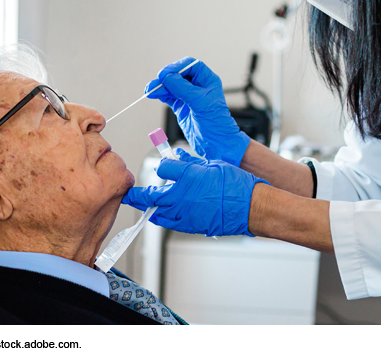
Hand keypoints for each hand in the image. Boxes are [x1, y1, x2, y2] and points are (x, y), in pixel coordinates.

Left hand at [122, 149, 268, 236]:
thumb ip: (191, 162)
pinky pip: (170, 223)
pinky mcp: (190, 225)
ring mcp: (184, 212)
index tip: (164, 166)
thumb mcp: (212, 165)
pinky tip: (159, 216)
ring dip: (148, 208)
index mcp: (188, 175)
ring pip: (157, 212)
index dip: (163, 166)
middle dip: (138, 195)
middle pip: (151, 195)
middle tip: (130, 194)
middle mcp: (182, 195)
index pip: (163, 168)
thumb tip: (178, 156)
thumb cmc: (235, 184)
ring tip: (141, 205)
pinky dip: (162, 219)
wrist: (249, 206)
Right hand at [145, 57, 250, 166]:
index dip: (176, 67)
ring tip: (150, 90)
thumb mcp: (200, 103)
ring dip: (160, 87)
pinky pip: (169, 97)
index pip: (190, 66)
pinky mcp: (182, 107)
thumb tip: (167, 77)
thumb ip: (183, 89)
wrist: (216, 143)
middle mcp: (198, 86)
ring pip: (171, 86)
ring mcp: (189, 97)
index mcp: (207, 80)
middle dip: (165, 78)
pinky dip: (160, 95)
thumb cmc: (216, 123)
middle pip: (178, 75)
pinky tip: (154, 94)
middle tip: (156, 82)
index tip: (165, 73)